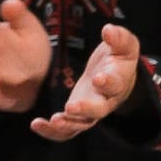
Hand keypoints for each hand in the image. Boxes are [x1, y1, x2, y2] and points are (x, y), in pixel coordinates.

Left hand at [35, 21, 143, 141]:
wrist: (115, 76)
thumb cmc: (117, 58)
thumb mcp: (123, 46)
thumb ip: (119, 38)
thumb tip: (109, 29)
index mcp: (118, 81)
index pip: (116, 84)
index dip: (109, 82)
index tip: (99, 78)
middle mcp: (106, 100)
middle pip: (99, 110)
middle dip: (86, 108)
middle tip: (72, 107)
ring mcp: (91, 112)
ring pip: (81, 124)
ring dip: (67, 124)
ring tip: (52, 121)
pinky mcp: (77, 117)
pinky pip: (66, 131)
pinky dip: (52, 131)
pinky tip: (36, 124)